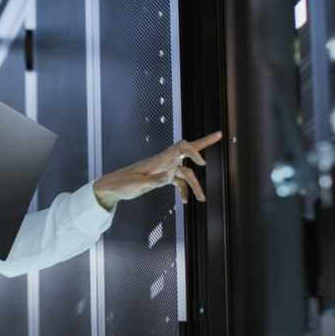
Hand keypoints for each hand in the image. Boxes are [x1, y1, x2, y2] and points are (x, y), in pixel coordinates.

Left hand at [92, 131, 223, 209]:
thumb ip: (153, 181)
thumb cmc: (123, 183)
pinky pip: (179, 182)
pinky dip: (184, 190)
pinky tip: (184, 201)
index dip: (194, 151)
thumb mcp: (137, 184)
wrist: (114, 186)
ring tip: (202, 199)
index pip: (181, 147)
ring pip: (187, 173)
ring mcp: (165, 169)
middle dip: (204, 143)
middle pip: (188, 149)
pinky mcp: (163, 177)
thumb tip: (168, 178)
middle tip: (220, 134)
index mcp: (160, 159)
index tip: (202, 163)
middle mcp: (165, 161)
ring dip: (195, 185)